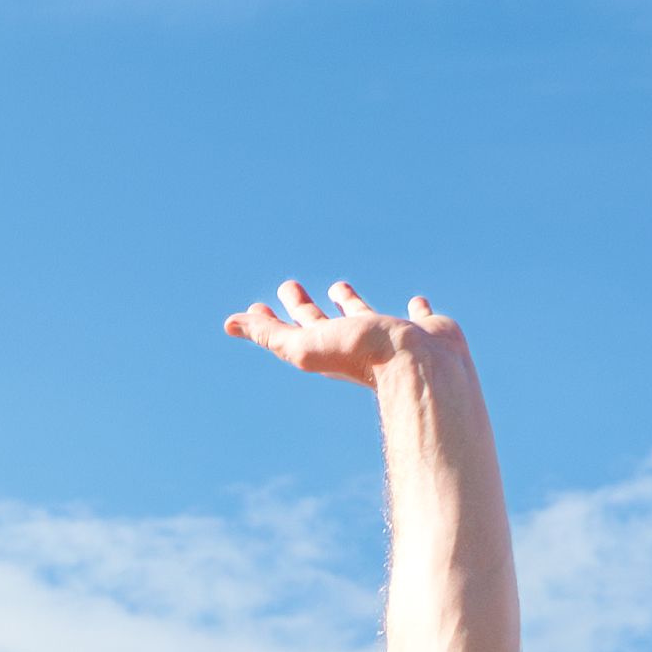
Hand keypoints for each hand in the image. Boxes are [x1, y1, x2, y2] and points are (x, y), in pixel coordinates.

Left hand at [225, 277, 458, 391]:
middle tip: (288, 285)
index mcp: (326, 350)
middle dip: (301, 305)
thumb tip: (228, 323)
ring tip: (339, 286)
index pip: (288, 332)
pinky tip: (417, 301)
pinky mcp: (423, 331)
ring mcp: (389, 337)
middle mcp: (353, 344)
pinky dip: (417, 309)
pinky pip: (417, 317)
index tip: (256, 307)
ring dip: (349, 302)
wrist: (420, 366)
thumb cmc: (361, 356)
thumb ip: (270, 335)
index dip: (269, 321)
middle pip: (319, 322)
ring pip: (363, 316)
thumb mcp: (304, 346)